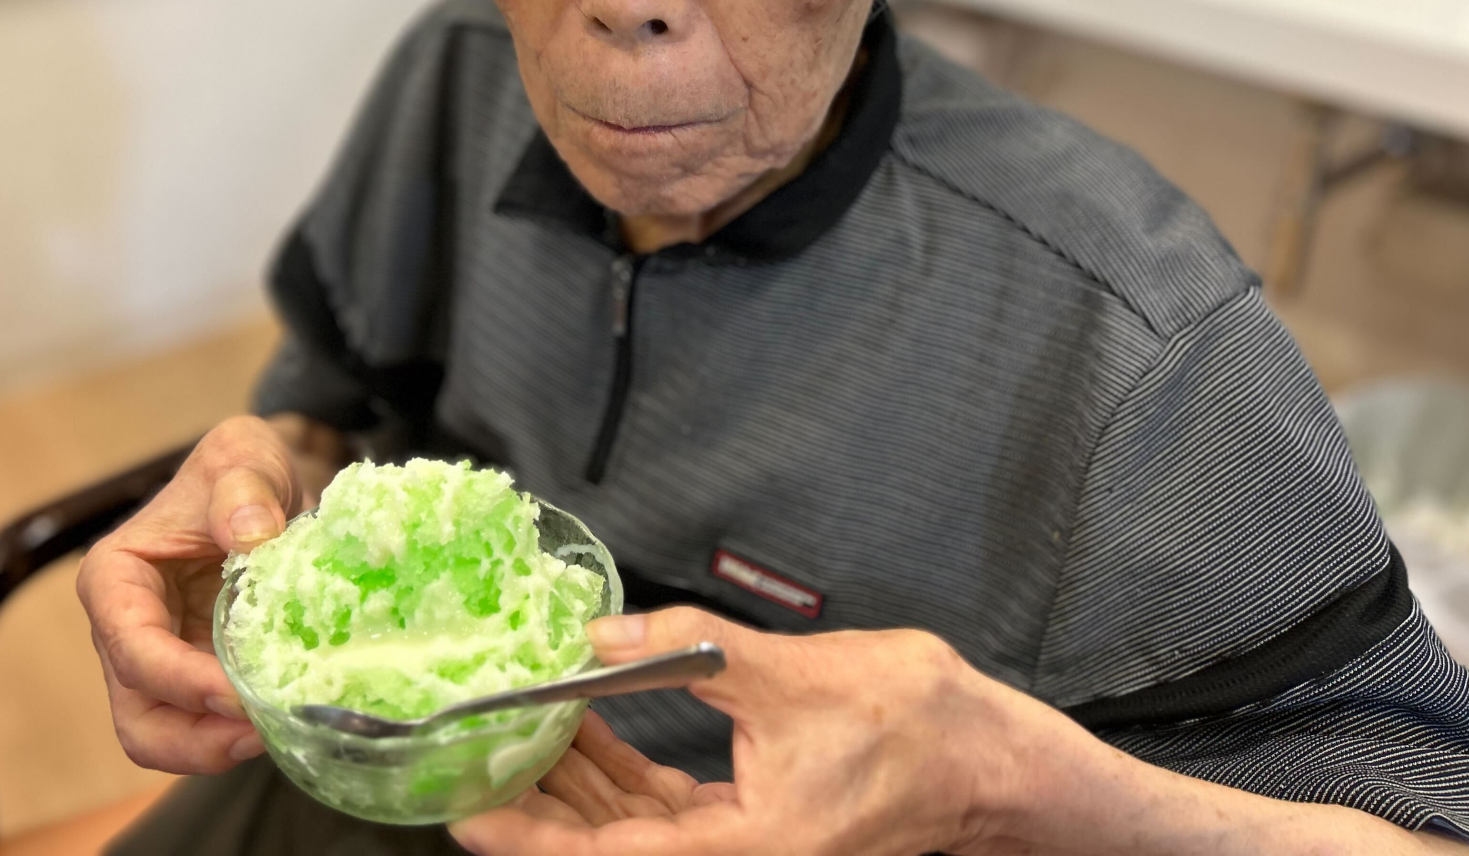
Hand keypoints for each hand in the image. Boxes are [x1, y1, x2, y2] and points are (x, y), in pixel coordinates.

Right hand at [74, 414, 340, 772]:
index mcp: (115, 578)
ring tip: (272, 732)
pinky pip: (206, 725)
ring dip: (214, 749)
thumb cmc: (239, 470)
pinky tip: (283, 717)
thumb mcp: (241, 457)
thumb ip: (242, 489)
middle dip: (192, 740)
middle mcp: (125, 630)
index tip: (237, 692)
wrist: (264, 485)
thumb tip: (250, 536)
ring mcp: (162, 660)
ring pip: (166, 736)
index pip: (132, 647)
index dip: (180, 681)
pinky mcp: (199, 677)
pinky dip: (237, 734)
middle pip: (138, 716)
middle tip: (257, 731)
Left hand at [451, 605, 1034, 855]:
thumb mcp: (792, 675)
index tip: (466, 809)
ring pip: (637, 825)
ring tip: (524, 726)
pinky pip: (672, 809)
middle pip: (611, 844)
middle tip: (476, 758)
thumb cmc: (922, 731)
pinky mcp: (762, 824)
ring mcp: (750, 847)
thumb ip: (686, 652)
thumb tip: (602, 634)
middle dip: (541, 802)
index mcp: (746, 851)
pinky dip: (627, 771)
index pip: (609, 854)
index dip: (530, 835)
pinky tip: (595, 723)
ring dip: (581, 780)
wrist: (1002, 768)